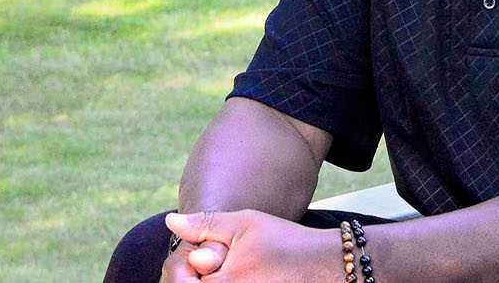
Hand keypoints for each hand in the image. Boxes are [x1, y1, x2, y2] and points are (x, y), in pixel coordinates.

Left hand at [164, 210, 340, 281]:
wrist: (329, 266)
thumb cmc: (287, 242)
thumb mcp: (244, 224)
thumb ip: (204, 225)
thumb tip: (170, 222)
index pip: (178, 282)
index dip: (180, 268)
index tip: (197, 256)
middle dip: (191, 278)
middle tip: (208, 263)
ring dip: (206, 282)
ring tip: (225, 269)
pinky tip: (240, 277)